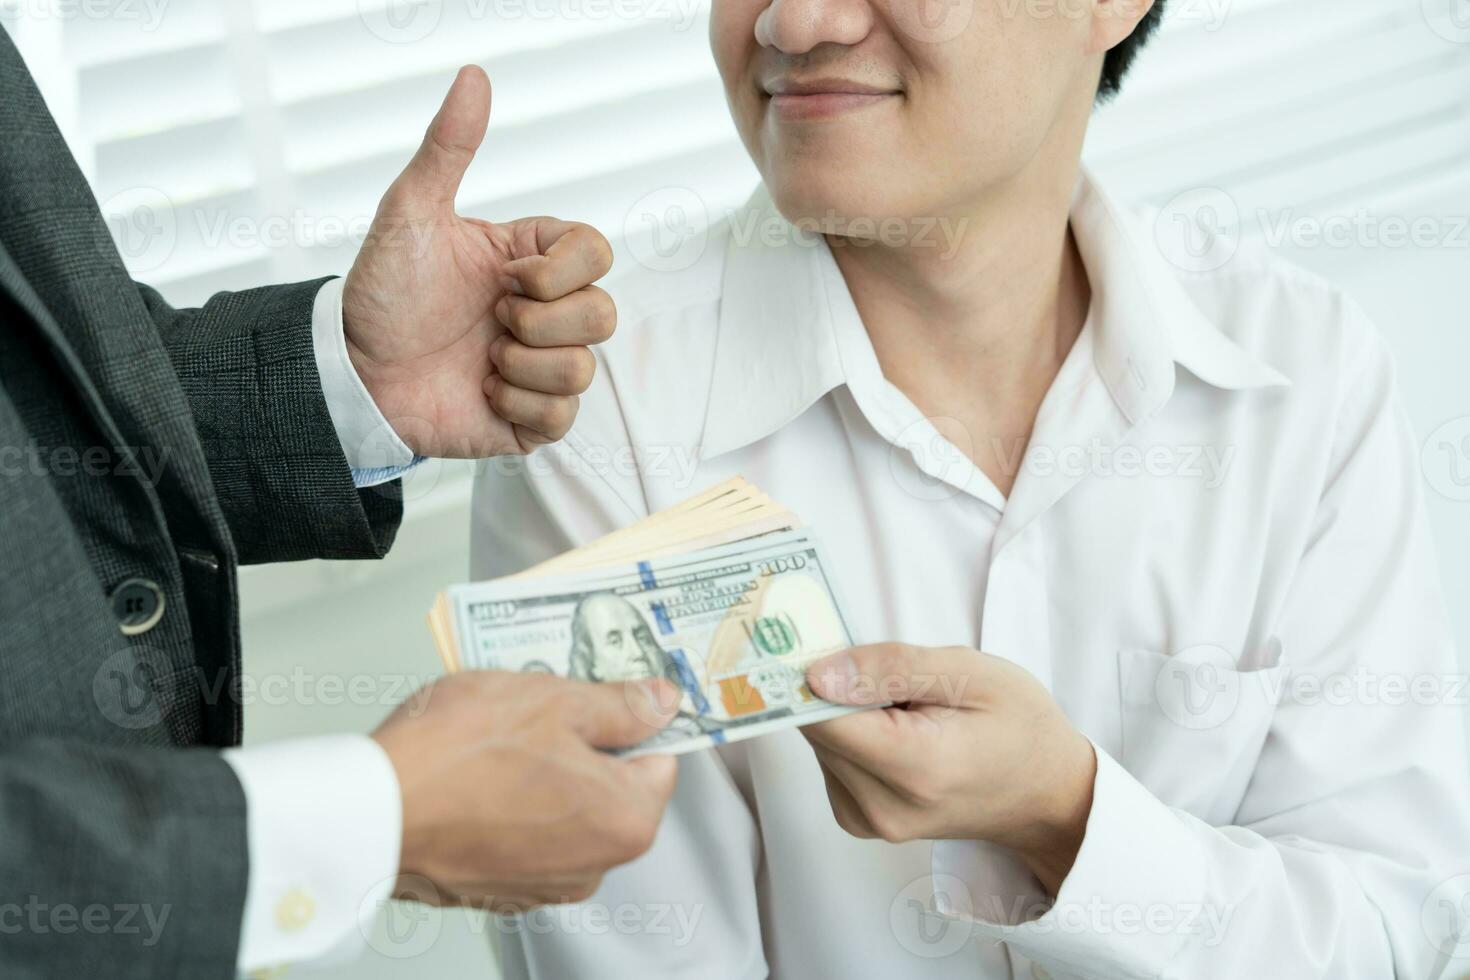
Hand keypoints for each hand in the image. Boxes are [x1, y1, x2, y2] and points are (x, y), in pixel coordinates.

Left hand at [342, 65, 615, 457]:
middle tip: (487, 319)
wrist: (352, 371)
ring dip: (520, 365)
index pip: (597, 254)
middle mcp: (547, 314)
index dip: (557, 271)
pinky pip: (561, 417)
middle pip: (604, 314)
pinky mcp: (532, 419)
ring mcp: (543, 368)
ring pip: (583, 369)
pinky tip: (480, 392)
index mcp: (534, 262)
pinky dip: (515, 405)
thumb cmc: (383, 291)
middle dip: (536, 321)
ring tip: (478, 359)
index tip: (501, 277)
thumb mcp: (411, 212)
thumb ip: (447, 147)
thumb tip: (474, 76)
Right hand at [371, 671, 678, 909]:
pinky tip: (477, 773)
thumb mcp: (554, 700)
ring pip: (565, 807)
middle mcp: (594, 865)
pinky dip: (509, 803)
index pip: (660, 758)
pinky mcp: (500, 886)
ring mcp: (545, 883)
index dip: (631, 719)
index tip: (604, 697)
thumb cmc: (457, 755)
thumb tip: (662, 702)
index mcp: (625, 820)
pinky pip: (524, 832)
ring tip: (498, 738)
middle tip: (539, 709)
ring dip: (543, 771)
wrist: (371, 811)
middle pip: (611, 785)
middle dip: (581, 744)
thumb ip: (620, 704)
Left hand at [802, 643, 1096, 895]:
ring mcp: (868, 822)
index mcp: (914, 767)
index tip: (819, 642)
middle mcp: (882, 806)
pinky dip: (855, 735)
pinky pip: (831, 759)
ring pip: (821, 741)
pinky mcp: (859, 821)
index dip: (813, 672)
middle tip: (893, 674)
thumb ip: (890, 668)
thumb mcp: (969, 673)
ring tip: (908, 708)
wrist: (1046, 793)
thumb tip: (817, 674)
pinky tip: (898, 730)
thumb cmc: (1018, 725)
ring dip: (849, 712)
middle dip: (840, 688)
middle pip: (817, 727)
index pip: (820, 716)